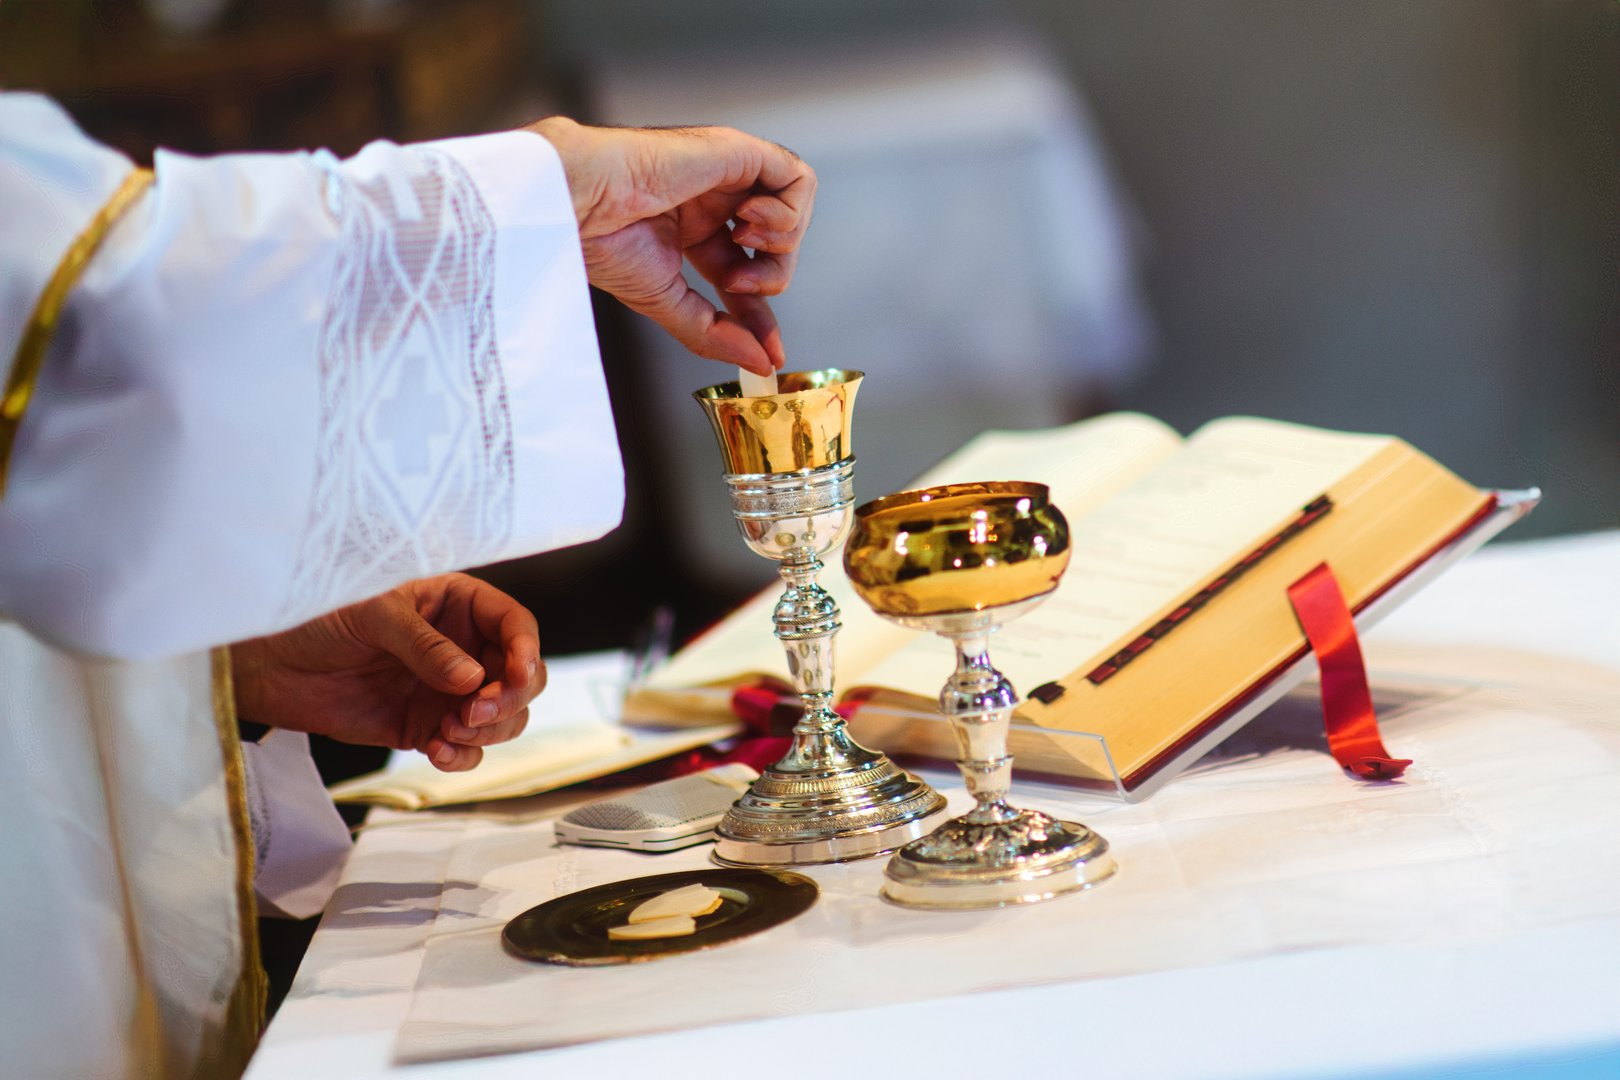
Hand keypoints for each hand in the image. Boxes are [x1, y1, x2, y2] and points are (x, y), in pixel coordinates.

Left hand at [232, 574, 544, 771]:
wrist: (269, 665)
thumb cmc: (317, 618)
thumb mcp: (374, 616)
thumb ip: (426, 646)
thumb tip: (471, 678)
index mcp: (457, 605)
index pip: (515, 625)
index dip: (526, 650)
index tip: (515, 675)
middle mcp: (462, 647)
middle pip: (522, 677)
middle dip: (509, 698)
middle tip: (475, 711)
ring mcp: (446, 691)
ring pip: (504, 717)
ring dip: (488, 730)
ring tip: (448, 731)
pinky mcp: (425, 726)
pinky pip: (465, 748)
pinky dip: (461, 756)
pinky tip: (435, 750)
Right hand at [528, 117, 816, 374]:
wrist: (584, 200)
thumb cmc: (603, 237)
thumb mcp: (668, 302)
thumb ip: (716, 334)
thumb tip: (760, 362)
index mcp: (692, 229)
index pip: (747, 273)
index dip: (762, 313)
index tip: (769, 349)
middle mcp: (715, 201)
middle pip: (778, 247)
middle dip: (771, 277)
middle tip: (737, 284)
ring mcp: (728, 176)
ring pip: (796, 212)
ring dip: (782, 242)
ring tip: (742, 243)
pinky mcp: (740, 151)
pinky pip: (799, 180)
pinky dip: (788, 211)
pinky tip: (749, 219)